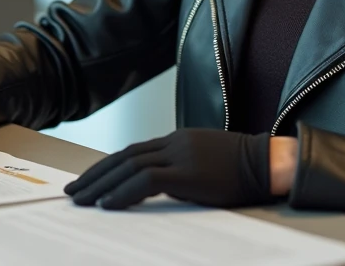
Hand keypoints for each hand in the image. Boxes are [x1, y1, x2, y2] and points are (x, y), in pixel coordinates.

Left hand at [64, 129, 276, 209]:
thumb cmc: (244, 169)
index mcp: (177, 140)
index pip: (133, 151)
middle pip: (124, 156)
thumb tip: (159, 187)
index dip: (108, 166)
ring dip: (101, 184)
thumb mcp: (207, 164)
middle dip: (95, 174)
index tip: (90, 180)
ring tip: (81, 199)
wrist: (270, 163)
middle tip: (73, 190)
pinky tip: (107, 204)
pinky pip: (146, 181)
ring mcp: (180, 155)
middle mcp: (174, 142)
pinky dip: (123, 192)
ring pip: (129, 166)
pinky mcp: (187, 173)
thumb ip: (182, 169)